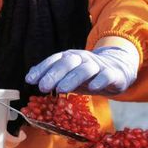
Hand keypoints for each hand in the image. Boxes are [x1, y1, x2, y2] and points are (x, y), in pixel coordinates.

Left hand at [25, 45, 139, 94]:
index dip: (42, 69)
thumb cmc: (87, 74)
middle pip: (68, 62)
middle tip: (43, 87)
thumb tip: (29, 76)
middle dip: (54, 73)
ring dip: (72, 78)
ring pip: (85, 69)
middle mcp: (83, 59)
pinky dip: (99, 81)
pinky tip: (92, 88)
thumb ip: (52, 74)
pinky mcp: (113, 74)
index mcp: (71, 57)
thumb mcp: (69, 74)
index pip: (54, 60)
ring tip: (61, 90)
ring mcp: (98, 66)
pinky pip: (107, 75)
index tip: (30, 80)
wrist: (118, 68)